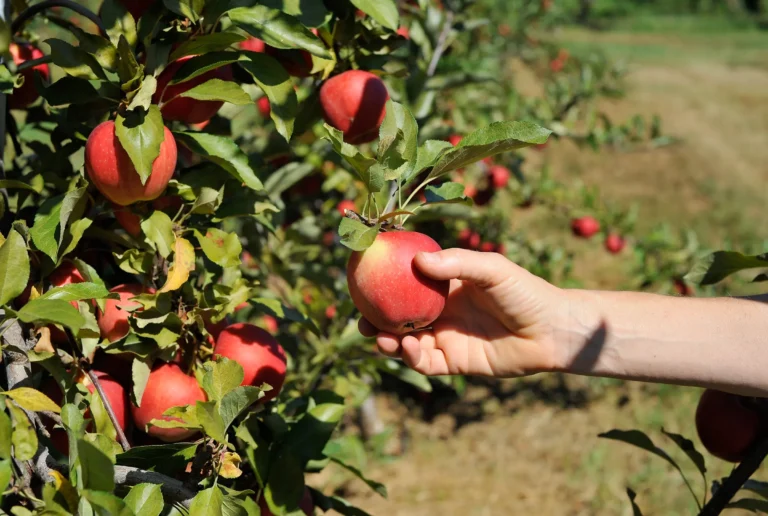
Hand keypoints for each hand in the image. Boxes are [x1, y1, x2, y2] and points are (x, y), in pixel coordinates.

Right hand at [359, 249, 569, 376]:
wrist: (551, 330)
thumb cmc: (525, 292)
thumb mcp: (491, 269)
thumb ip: (456, 263)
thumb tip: (417, 262)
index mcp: (446, 287)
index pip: (407, 285)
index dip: (386, 284)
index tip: (364, 280)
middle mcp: (441, 312)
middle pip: (399, 317)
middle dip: (376, 319)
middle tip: (361, 318)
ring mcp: (446, 338)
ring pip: (406, 342)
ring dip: (389, 340)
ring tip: (379, 335)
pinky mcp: (455, 362)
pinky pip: (425, 362)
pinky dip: (412, 356)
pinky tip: (409, 346)